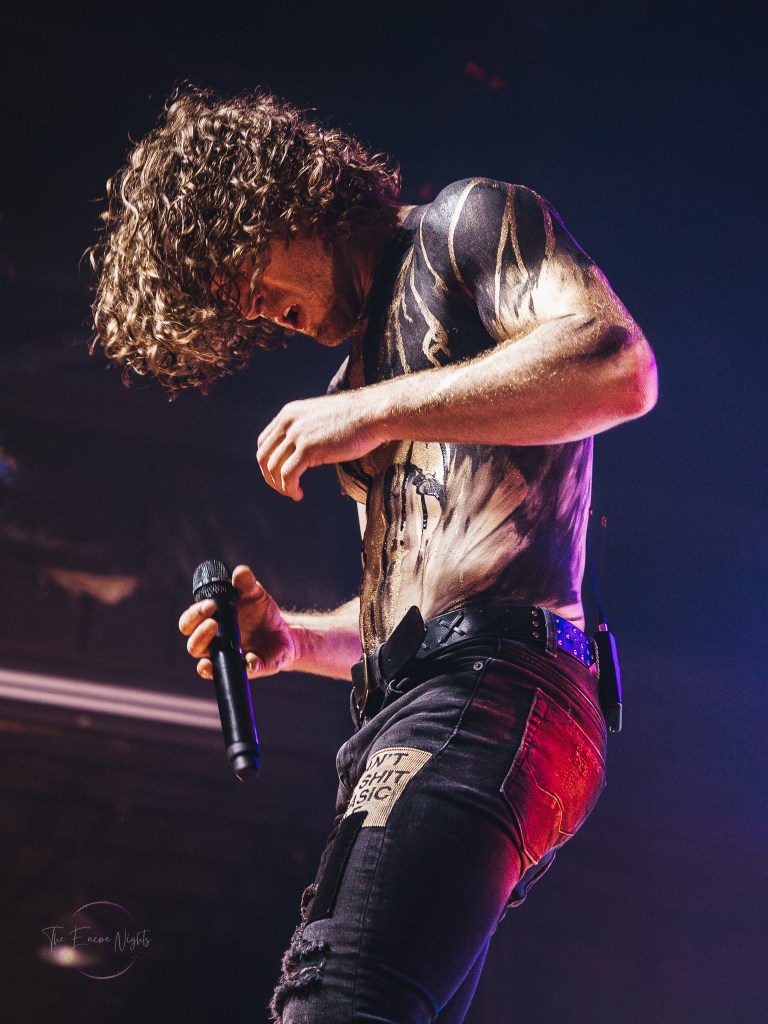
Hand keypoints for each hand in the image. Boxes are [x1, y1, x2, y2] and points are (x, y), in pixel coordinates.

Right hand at [178, 565, 299, 680]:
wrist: (284, 634)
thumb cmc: (262, 613)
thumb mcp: (256, 595)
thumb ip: (247, 584)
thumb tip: (240, 572)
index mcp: (210, 623)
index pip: (190, 621)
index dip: (194, 614)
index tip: (210, 604)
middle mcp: (213, 644)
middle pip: (192, 644)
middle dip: (198, 632)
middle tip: (213, 621)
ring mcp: (226, 659)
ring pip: (204, 664)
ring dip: (207, 654)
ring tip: (220, 637)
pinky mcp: (243, 670)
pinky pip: (236, 675)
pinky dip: (242, 667)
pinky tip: (248, 659)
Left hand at [256, 390, 386, 499]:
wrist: (373, 414)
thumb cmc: (355, 419)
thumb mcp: (321, 419)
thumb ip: (306, 430)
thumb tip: (301, 451)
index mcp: (289, 413)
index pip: (264, 441)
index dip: (267, 462)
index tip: (279, 475)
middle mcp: (288, 422)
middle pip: (263, 456)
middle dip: (269, 477)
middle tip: (283, 489)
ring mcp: (297, 434)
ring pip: (274, 467)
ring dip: (280, 486)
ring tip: (293, 493)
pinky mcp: (308, 448)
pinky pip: (288, 475)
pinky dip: (289, 488)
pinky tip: (298, 494)